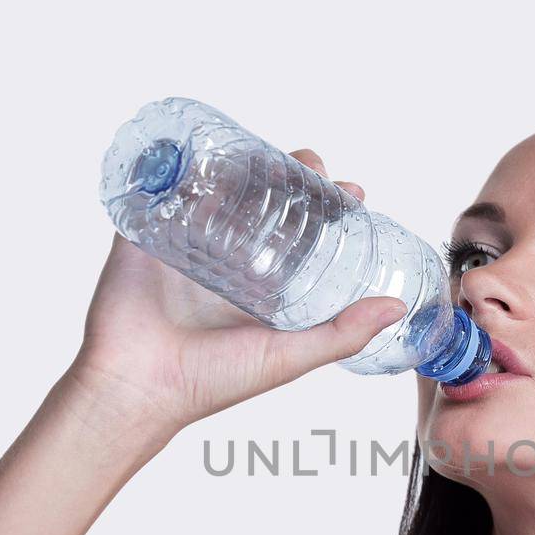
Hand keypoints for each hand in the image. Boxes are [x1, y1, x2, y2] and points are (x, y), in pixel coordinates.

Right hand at [67, 149, 406, 438]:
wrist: (136, 387)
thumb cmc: (211, 381)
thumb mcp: (288, 358)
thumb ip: (341, 334)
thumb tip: (397, 307)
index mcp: (260, 288)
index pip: (303, 235)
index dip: (328, 210)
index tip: (353, 192)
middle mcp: (226, 263)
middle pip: (265, 203)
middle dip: (292, 177)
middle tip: (314, 165)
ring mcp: (186, 243)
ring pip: (220, 189)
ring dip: (246, 163)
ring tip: (274, 152)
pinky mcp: (145, 232)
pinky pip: (163, 188)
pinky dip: (182, 163)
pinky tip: (209, 147)